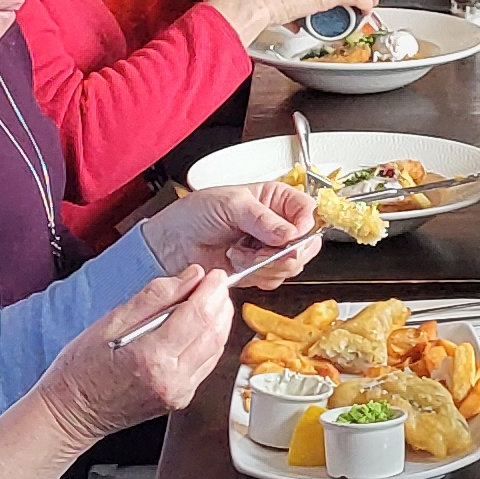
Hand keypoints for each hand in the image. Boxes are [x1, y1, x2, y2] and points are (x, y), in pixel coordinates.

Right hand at [36, 264, 235, 453]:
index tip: (214, 274)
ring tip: (211, 300)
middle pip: (214, 332)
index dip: (212, 290)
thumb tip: (190, 277)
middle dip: (220, 302)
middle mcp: (172, 378)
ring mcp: (179, 392)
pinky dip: (210, 341)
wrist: (73, 412)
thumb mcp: (111, 322)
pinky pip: (206, 364)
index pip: (198, 315)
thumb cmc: (82, 368)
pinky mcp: (180, 399)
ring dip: (219, 321)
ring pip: (216, 349)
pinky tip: (201, 327)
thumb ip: (155, 298)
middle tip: (215, 283)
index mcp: (152, 356)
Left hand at [144, 182, 319, 281]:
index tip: (290, 235)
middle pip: (307, 242)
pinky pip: (274, 279)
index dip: (305, 225)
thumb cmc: (194, 214)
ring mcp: (269, 249)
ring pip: (292, 265)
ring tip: (239, 252)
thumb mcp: (229, 205)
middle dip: (284, 251)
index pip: (308, 211)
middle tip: (261, 248)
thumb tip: (289, 233)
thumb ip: (262, 219)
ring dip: (264, 263)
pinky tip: (237, 263)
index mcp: (275, 199)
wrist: (171, 244)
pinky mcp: (259, 271)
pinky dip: (257, 275)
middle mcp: (277, 225)